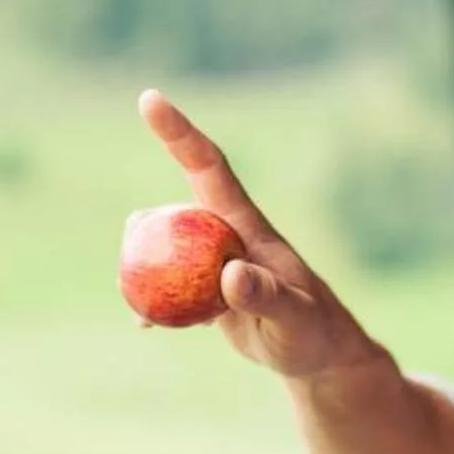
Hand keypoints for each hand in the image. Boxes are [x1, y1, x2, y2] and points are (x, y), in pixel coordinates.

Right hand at [137, 89, 381, 381]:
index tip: (149, 98)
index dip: (179, 134)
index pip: (209, 169)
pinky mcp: (209, 291)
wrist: (318, 355)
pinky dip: (154, 303)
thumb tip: (230, 274)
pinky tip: (148, 325)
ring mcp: (215, 263)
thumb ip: (266, 295)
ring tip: (143, 306)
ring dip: (144, 267)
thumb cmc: (314, 332)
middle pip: (174, 212)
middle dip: (146, 222)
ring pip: (166, 249)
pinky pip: (170, 286)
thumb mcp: (293, 317)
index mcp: (247, 226)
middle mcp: (227, 235)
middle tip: (134, 243)